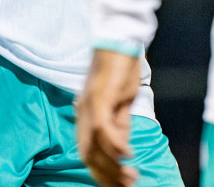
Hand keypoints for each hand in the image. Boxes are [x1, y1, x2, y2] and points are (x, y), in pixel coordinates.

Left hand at [76, 49, 141, 186]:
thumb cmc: (120, 69)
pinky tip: (128, 155)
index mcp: (86, 116)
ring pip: (94, 147)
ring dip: (113, 166)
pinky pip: (103, 130)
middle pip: (88, 156)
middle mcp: (82, 114)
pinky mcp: (98, 98)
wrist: (118, 41)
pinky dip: (115, 146)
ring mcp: (88, 107)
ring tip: (130, 176)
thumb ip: (120, 125)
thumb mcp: (122, 103)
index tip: (120, 183)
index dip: (103, 172)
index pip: (88, 153)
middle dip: (107, 176)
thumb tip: (122, 149)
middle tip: (127, 186)